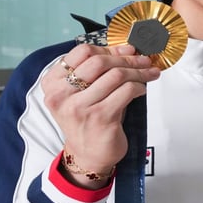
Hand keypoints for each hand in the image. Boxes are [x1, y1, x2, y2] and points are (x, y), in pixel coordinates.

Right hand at [41, 44, 160, 187]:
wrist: (88, 154)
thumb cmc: (88, 119)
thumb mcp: (83, 92)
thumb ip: (96, 70)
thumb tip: (127, 48)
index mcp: (53, 83)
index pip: (81, 52)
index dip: (109, 49)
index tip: (127, 50)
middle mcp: (61, 94)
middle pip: (99, 62)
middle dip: (127, 58)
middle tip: (144, 61)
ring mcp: (80, 107)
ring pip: (116, 75)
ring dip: (138, 72)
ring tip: (150, 73)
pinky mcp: (100, 117)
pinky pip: (126, 91)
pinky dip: (139, 86)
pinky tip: (142, 89)